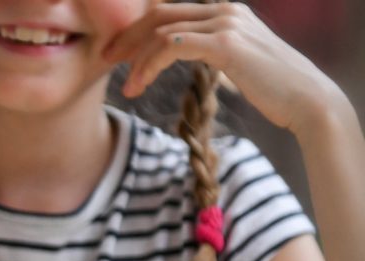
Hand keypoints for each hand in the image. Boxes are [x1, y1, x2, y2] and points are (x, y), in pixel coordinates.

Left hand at [102, 2, 338, 134]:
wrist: (306, 100)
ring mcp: (226, 22)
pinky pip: (173, 46)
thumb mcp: (236, 63)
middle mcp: (224, 9)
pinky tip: (140, 84)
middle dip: (127, 37)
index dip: (137, 29)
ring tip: (127, 88)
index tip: (116, 52)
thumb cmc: (273, 90)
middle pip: (159, 13)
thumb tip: (190, 56)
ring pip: (163, 31)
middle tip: (104, 60)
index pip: (169, 10)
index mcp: (224, 11)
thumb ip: (212, 51)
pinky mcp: (226, 43)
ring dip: (137, 61)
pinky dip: (150, 65)